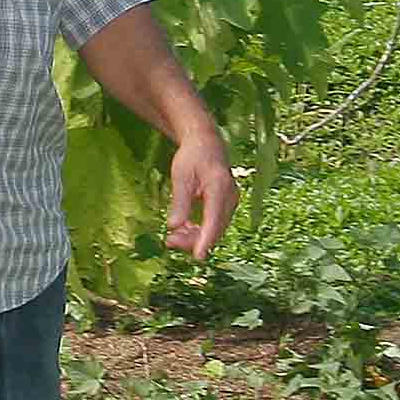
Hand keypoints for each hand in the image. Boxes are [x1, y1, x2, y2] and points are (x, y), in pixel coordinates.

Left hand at [163, 128, 237, 256]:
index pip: (213, 221)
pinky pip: (213, 223)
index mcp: (220, 188)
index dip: (205, 240)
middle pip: (215, 228)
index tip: (199, 257)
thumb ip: (179, 202)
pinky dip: (198, 229)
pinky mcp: (224, 205)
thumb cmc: (192, 157)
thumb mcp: (181, 177)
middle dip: (193, 240)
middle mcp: (230, 198)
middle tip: (169, 242)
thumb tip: (173, 226)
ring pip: (214, 228)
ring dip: (194, 236)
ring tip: (172, 237)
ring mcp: (229, 202)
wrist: (205, 143)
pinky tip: (182, 229)